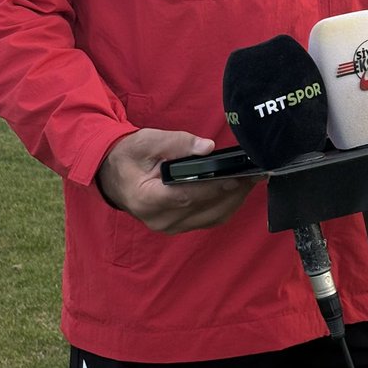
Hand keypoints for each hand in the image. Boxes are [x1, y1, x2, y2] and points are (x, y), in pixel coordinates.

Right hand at [97, 129, 258, 234]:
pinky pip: (207, 219)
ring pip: (211, 218)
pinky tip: (238, 190)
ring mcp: (169, 226)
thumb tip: (207, 147)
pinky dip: (225, 206)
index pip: (187, 196)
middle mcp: (160, 220)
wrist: (112, 174)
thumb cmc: (129, 156)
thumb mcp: (148, 141)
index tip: (237, 176)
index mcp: (148, 199)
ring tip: (252, 180)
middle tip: (256, 174)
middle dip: (233, 192)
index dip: (214, 187)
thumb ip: (177, 143)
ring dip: (234, 200)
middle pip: (204, 210)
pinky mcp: (178, 226)